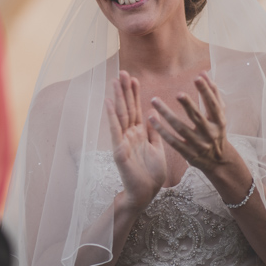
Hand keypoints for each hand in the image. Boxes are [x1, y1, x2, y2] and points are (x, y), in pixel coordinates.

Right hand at [106, 71, 166, 209]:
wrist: (145, 194)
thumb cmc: (152, 174)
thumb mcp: (158, 149)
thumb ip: (155, 132)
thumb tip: (153, 114)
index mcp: (139, 133)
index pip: (136, 109)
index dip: (135, 93)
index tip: (134, 77)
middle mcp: (129, 134)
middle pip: (127, 108)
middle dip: (125, 90)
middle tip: (122, 71)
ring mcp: (123, 141)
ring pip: (120, 115)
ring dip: (117, 98)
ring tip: (114, 81)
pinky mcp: (119, 150)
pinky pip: (115, 131)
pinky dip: (111, 116)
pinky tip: (107, 103)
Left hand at [149, 73, 228, 172]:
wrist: (219, 161)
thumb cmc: (217, 131)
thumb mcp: (219, 115)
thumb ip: (213, 94)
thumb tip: (204, 73)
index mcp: (219, 122)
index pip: (213, 105)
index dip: (206, 92)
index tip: (197, 77)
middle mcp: (209, 134)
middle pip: (197, 118)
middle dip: (188, 105)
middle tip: (178, 93)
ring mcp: (198, 145)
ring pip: (180, 129)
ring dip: (167, 114)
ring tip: (154, 100)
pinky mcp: (187, 154)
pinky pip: (172, 141)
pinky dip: (161, 130)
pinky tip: (151, 118)